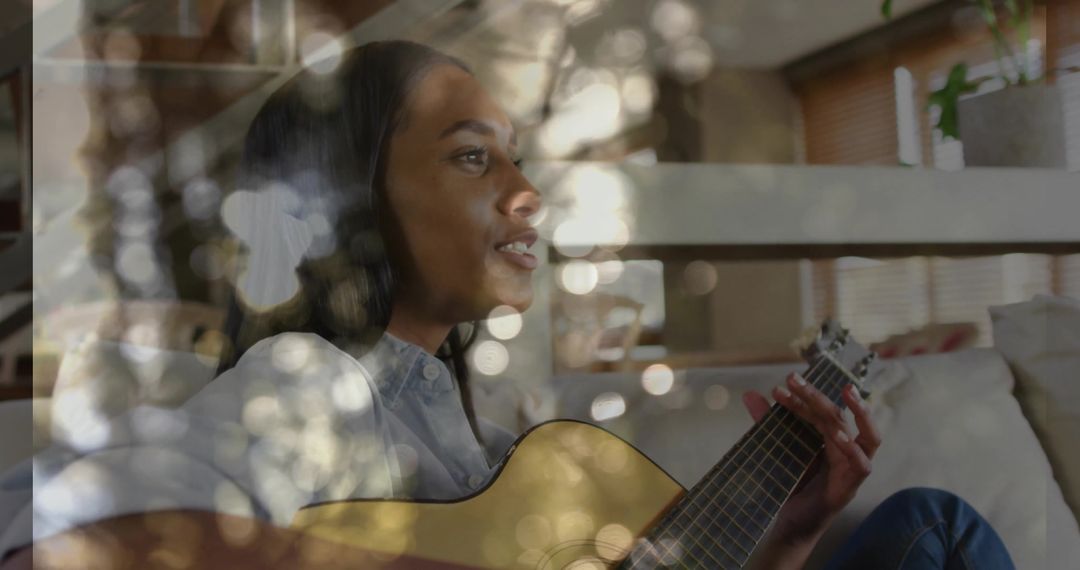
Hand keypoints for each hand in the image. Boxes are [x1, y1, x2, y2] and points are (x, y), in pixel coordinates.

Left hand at [742, 372, 880, 541]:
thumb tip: (748, 393)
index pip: (820, 412)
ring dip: (858, 412)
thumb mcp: (778, 449)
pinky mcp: (850, 486)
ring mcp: (852, 468)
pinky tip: (840, 436)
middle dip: (818, 395)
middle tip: (794, 378)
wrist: (791, 524)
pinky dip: (853, 450)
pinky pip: (861, 465)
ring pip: (865, 435)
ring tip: (847, 391)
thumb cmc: (791, 485)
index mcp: (831, 439)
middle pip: (839, 416)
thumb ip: (767, 423)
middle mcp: (846, 449)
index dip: (802, 398)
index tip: (780, 388)